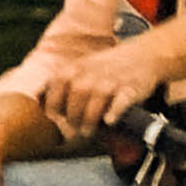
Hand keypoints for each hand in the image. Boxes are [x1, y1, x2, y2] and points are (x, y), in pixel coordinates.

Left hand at [33, 34, 184, 140]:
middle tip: (76, 130)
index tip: (58, 121)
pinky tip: (109, 121)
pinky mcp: (131, 89)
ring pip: (94, 105)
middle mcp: (90, 73)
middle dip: (72, 119)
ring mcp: (111, 81)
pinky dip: (113, 112)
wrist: (144, 54)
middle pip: (74, 102)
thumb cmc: (108, 67)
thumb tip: (41, 105)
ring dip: (89, 120)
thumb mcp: (81, 67)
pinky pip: (120, 103)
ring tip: (88, 130)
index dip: (54, 111)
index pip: (55, 93)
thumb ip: (62, 83)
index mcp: (74, 68)